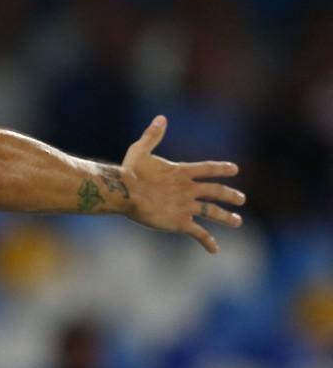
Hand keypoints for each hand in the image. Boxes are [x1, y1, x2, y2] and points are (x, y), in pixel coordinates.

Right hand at [120, 115, 244, 252]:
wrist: (127, 192)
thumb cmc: (130, 172)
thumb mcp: (140, 150)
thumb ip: (153, 135)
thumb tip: (161, 118)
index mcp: (182, 172)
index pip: (207, 169)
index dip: (222, 168)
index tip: (234, 169)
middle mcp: (189, 189)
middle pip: (216, 191)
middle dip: (230, 195)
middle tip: (241, 199)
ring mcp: (187, 206)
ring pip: (212, 212)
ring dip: (226, 217)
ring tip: (237, 221)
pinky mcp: (181, 222)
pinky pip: (198, 233)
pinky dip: (208, 241)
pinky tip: (215, 249)